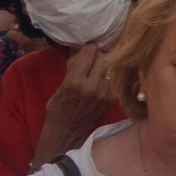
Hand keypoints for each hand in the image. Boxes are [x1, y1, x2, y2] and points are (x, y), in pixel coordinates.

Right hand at [37, 43, 113, 161]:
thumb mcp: (61, 84)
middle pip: (104, 57)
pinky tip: (107, 75)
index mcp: (74, 81)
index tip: (90, 45)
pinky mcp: (113, 98)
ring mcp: (105, 93)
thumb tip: (86, 47)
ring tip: (102, 64)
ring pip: (112, 66)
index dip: (90, 47)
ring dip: (108, 63)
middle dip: (100, 54)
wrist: (68, 129)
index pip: (90, 52)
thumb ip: (74, 67)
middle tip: (96, 55)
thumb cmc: (59, 106)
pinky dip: (112, 74)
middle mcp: (92, 86)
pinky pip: (116, 78)